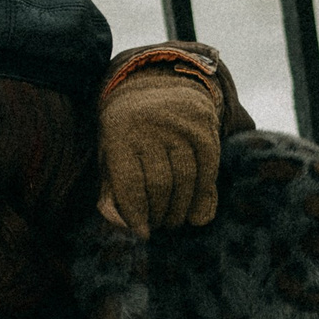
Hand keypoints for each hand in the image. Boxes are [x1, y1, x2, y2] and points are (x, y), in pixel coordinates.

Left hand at [97, 62, 224, 234]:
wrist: (155, 85)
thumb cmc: (126, 135)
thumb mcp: (109, 159)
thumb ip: (110, 196)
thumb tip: (127, 227)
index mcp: (119, 133)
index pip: (130, 185)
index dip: (137, 215)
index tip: (143, 233)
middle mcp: (150, 124)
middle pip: (160, 185)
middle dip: (161, 214)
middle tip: (160, 225)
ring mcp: (180, 122)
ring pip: (186, 179)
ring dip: (182, 208)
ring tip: (175, 220)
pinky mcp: (204, 124)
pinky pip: (208, 168)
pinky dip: (203, 193)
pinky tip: (195, 206)